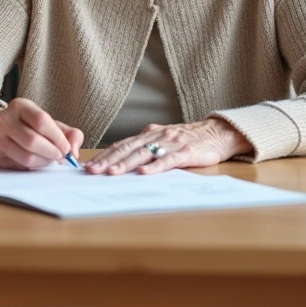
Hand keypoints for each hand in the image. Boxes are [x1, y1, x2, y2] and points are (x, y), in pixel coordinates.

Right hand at [0, 97, 83, 169]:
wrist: (2, 128)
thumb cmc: (31, 126)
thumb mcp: (51, 123)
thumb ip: (70, 134)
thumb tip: (74, 153)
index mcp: (20, 106)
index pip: (41, 121)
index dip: (57, 137)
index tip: (67, 148)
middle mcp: (5, 119)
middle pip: (32, 141)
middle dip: (52, 152)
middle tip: (60, 157)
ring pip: (26, 156)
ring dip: (44, 162)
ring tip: (50, 159)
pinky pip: (19, 165)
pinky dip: (34, 167)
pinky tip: (38, 161)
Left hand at [86, 119, 251, 175]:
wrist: (217, 133)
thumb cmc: (188, 139)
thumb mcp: (163, 139)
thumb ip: (145, 147)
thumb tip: (121, 160)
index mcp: (148, 133)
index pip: (121, 144)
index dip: (103, 155)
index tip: (88, 166)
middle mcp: (156, 136)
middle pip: (127, 148)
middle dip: (107, 160)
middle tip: (91, 171)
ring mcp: (170, 143)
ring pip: (143, 153)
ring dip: (125, 164)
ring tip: (111, 172)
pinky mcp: (185, 152)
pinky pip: (167, 160)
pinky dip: (155, 167)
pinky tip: (144, 173)